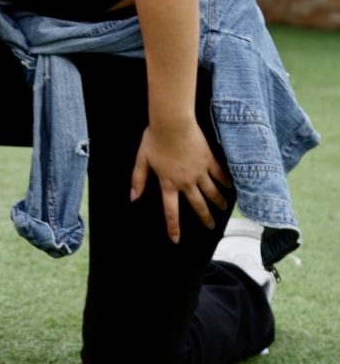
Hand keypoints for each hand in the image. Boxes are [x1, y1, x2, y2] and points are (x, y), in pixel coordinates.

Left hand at [130, 121, 230, 243]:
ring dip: (218, 202)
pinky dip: (226, 182)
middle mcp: (186, 182)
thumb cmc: (154, 139)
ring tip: (223, 210)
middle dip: (205, 218)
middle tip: (212, 228)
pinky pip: (220, 174)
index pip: (171, 211)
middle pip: (197, 205)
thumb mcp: (141, 160)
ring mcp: (200, 172)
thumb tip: (133, 198)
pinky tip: (230, 187)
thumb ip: (138, 180)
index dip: (173, 227)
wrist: (172, 124)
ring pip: (211, 192)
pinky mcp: (209, 160)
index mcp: (169, 183)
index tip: (176, 240)